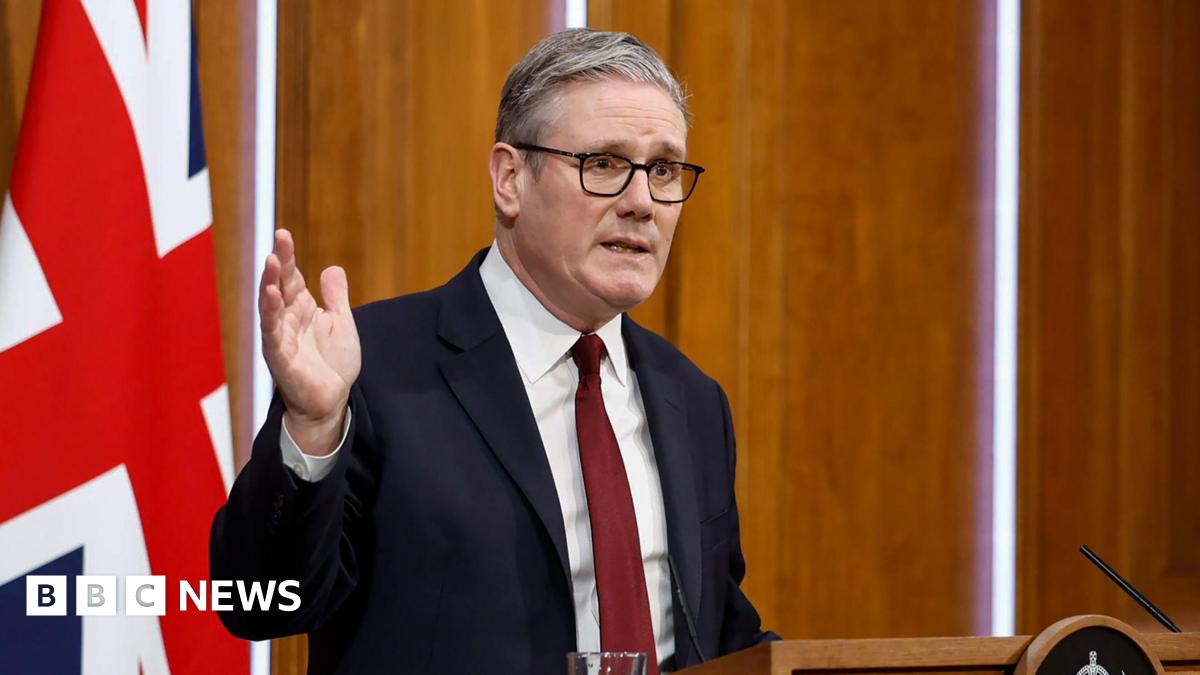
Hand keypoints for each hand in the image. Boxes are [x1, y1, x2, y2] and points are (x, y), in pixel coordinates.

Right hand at [259, 229, 360, 454]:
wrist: (332, 401)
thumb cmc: (333, 364)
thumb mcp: (341, 324)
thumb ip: (336, 297)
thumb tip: (331, 267)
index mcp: (301, 309)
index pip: (291, 277)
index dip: (288, 256)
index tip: (284, 234)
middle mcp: (286, 319)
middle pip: (279, 285)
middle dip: (278, 262)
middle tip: (279, 239)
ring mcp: (280, 337)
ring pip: (270, 306)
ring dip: (270, 284)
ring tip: (272, 261)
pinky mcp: (280, 357)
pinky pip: (272, 332)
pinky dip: (270, 314)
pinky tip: (271, 296)